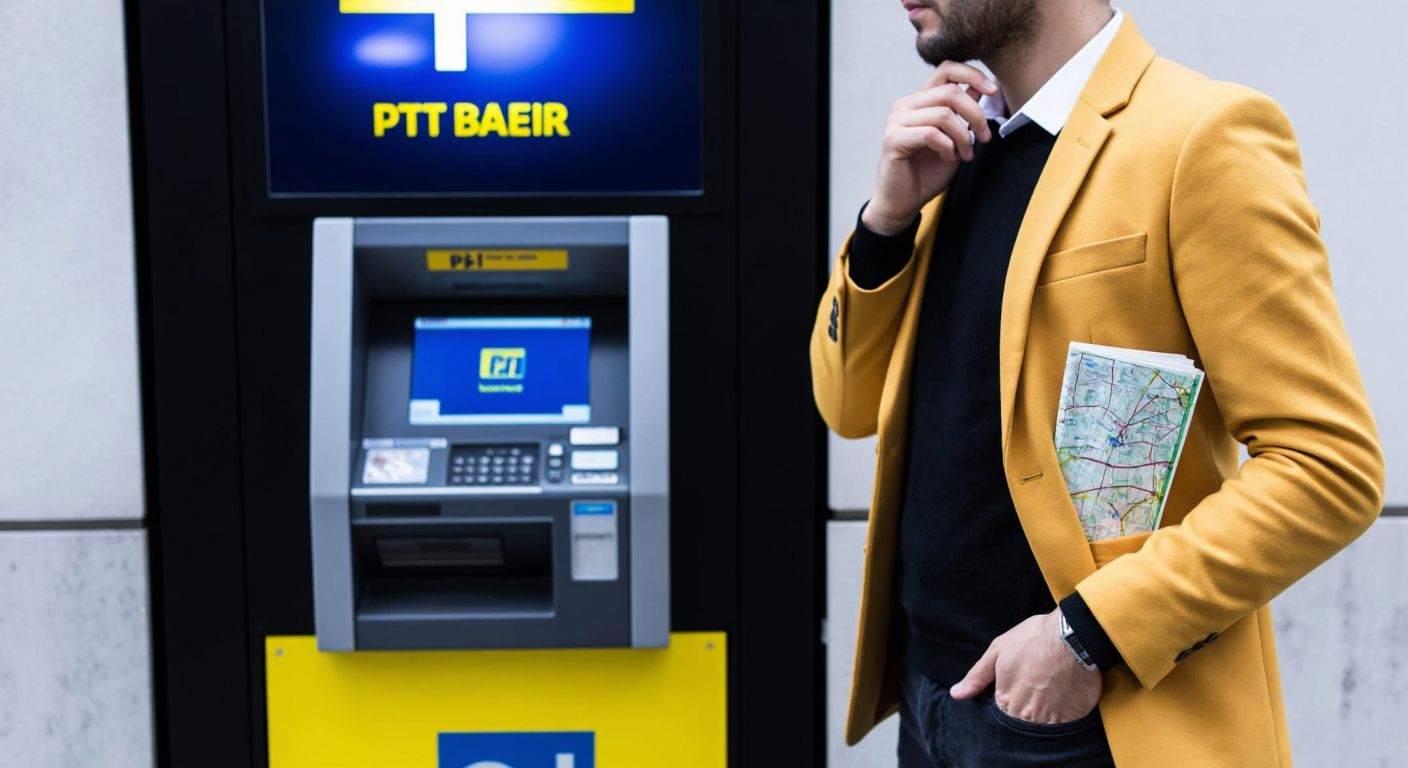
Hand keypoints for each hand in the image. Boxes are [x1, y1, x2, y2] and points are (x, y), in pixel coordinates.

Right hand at [862, 61, 997, 234]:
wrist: (902, 203)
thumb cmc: (925, 173)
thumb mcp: (955, 139)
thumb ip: (963, 115)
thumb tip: (981, 89)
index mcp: (919, 101)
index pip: (946, 70)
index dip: (972, 74)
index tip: (993, 90)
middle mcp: (905, 105)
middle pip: (950, 91)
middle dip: (976, 114)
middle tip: (984, 138)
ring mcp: (897, 121)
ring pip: (943, 113)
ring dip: (963, 136)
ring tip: (966, 154)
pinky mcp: (893, 139)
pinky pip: (931, 133)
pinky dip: (947, 146)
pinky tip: (949, 158)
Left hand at [949, 609, 1102, 724]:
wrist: (1073, 636)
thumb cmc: (1033, 639)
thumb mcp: (998, 651)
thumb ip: (977, 676)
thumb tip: (956, 694)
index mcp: (1005, 700)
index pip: (1002, 714)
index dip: (1011, 700)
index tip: (1020, 686)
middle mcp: (1025, 715)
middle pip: (1022, 721)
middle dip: (1027, 708)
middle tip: (1038, 686)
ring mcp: (1048, 720)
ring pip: (1043, 727)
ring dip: (1046, 712)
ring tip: (1052, 689)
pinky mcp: (1071, 720)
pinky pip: (1064, 726)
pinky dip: (1064, 714)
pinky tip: (1065, 696)